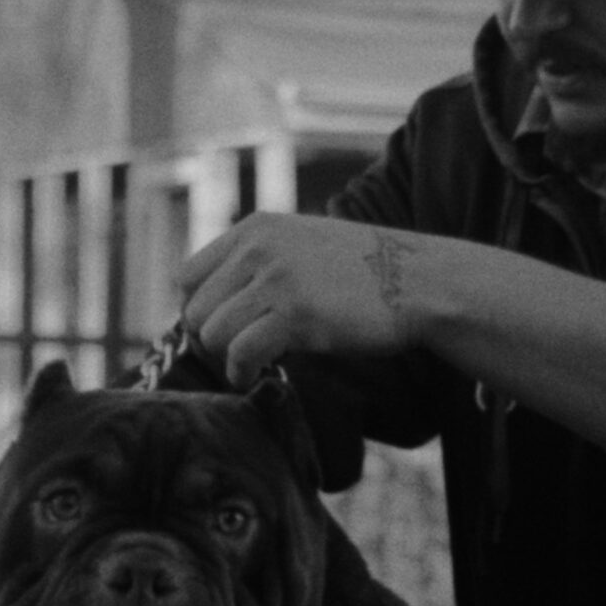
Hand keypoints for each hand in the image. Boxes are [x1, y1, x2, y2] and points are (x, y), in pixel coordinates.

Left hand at [176, 214, 432, 384]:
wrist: (418, 280)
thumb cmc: (363, 272)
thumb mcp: (302, 244)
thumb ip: (260, 261)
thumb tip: (216, 303)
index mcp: (256, 229)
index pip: (187, 275)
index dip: (199, 309)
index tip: (221, 330)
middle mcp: (259, 248)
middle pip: (195, 309)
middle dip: (212, 339)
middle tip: (236, 355)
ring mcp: (277, 280)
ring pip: (212, 333)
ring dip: (227, 358)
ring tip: (249, 366)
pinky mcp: (296, 314)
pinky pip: (241, 352)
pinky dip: (242, 372)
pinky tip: (257, 376)